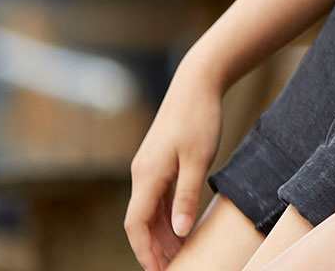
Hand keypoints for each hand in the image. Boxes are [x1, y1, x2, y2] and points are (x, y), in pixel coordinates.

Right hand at [125, 63, 223, 269]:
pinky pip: (159, 198)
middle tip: (173, 268)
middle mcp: (143, 174)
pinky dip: (167, 217)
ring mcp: (150, 167)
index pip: (135, 224)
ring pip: (150, 211)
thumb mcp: (198, 160)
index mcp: (147, 176)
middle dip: (153, 248)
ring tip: (179, 255)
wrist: (197, 83)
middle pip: (141, 221)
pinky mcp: (160, 162)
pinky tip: (181, 229)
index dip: (144, 250)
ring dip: (161, 234)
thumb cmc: (199, 118)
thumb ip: (187, 197)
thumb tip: (179, 232)